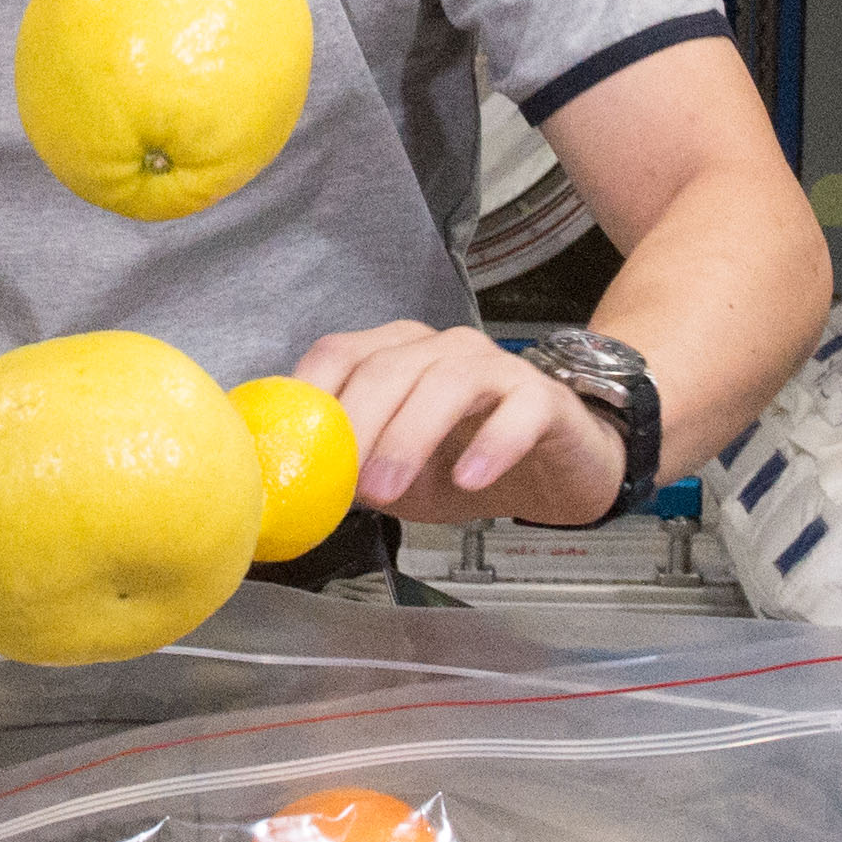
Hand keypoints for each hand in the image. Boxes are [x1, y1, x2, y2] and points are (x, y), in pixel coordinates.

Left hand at [292, 321, 619, 528]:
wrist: (553, 474)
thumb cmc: (462, 463)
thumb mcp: (393, 475)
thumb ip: (345, 472)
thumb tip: (288, 494)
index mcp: (392, 355)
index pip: (338, 354)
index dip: (310, 397)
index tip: (292, 451)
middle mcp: (439, 348)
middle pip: (386, 368)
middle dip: (356, 425)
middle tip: (339, 483)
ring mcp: (494, 367)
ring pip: (447, 383)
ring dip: (409, 438)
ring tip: (387, 492)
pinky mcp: (543, 398)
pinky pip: (518, 410)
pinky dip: (492, 443)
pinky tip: (471, 479)